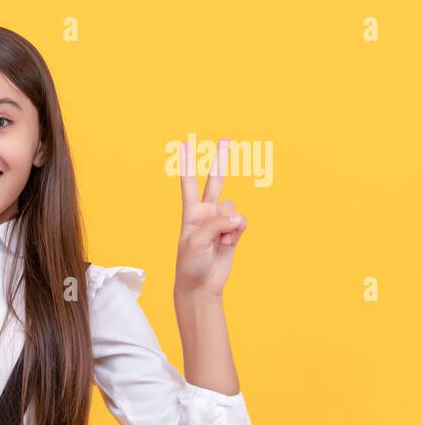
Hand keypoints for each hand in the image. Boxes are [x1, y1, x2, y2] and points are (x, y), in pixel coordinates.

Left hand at [175, 145, 248, 297]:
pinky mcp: (234, 232)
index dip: (187, 164)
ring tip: (219, 240)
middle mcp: (206, 213)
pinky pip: (242, 222)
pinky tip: (229, 242)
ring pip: (233, 208)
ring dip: (228, 224)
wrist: (201, 284)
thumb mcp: (196, 242)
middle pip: (215, 182)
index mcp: (191, 213)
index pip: (189, 184)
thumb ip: (216, 225)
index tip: (183, 144)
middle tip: (226, 139)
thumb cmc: (191, 263)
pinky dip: (238, 231)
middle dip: (220, 161)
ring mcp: (221, 221)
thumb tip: (237, 217)